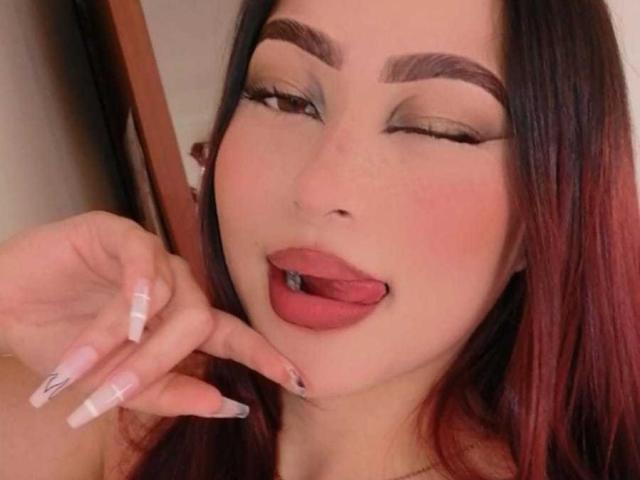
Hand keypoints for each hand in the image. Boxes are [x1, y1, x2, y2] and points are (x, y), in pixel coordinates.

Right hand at [0, 210, 304, 427]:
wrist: (4, 308)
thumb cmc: (61, 343)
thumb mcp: (113, 381)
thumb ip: (167, 391)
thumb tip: (223, 405)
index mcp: (177, 319)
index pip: (230, 334)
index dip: (262, 355)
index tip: (295, 378)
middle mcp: (174, 286)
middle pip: (198, 322)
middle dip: (157, 363)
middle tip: (110, 394)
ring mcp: (150, 258)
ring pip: (168, 296)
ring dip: (123, 339)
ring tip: (82, 367)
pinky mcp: (118, 235)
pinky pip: (144, 257)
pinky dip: (138, 288)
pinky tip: (130, 309)